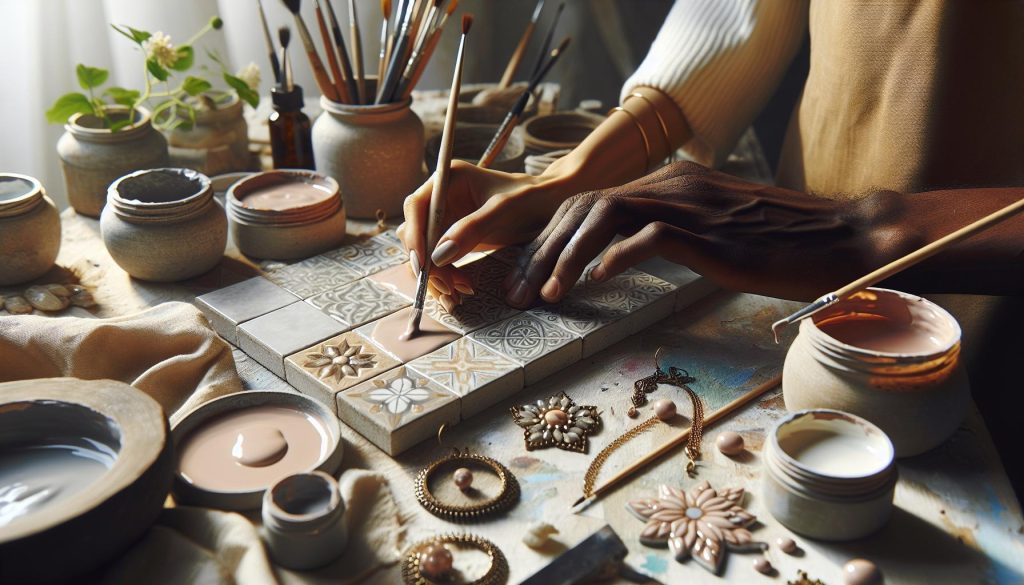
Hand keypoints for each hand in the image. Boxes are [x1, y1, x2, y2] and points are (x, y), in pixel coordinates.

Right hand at [398, 160, 568, 304]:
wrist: (552, 208)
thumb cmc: (531, 199)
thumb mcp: (503, 211)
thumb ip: (471, 229)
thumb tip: (437, 256)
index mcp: (449, 179)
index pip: (417, 208)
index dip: (414, 236)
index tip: (424, 264)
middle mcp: (442, 198)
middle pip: (416, 233)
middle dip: (427, 262)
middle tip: (448, 288)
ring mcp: (447, 219)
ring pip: (425, 251)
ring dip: (436, 274)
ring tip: (458, 293)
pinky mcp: (455, 239)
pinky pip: (439, 261)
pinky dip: (446, 277)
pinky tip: (462, 289)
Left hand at [502, 161, 913, 304]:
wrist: (838, 239)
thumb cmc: (777, 245)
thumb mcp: (710, 234)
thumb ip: (666, 235)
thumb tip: (619, 259)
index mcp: (669, 183)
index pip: (591, 203)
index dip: (553, 240)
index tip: (532, 277)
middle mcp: (672, 184)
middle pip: (585, 207)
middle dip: (544, 252)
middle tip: (521, 293)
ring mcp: (689, 203)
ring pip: (604, 217)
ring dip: (567, 258)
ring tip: (548, 296)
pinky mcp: (708, 231)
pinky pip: (645, 237)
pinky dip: (613, 259)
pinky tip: (594, 284)